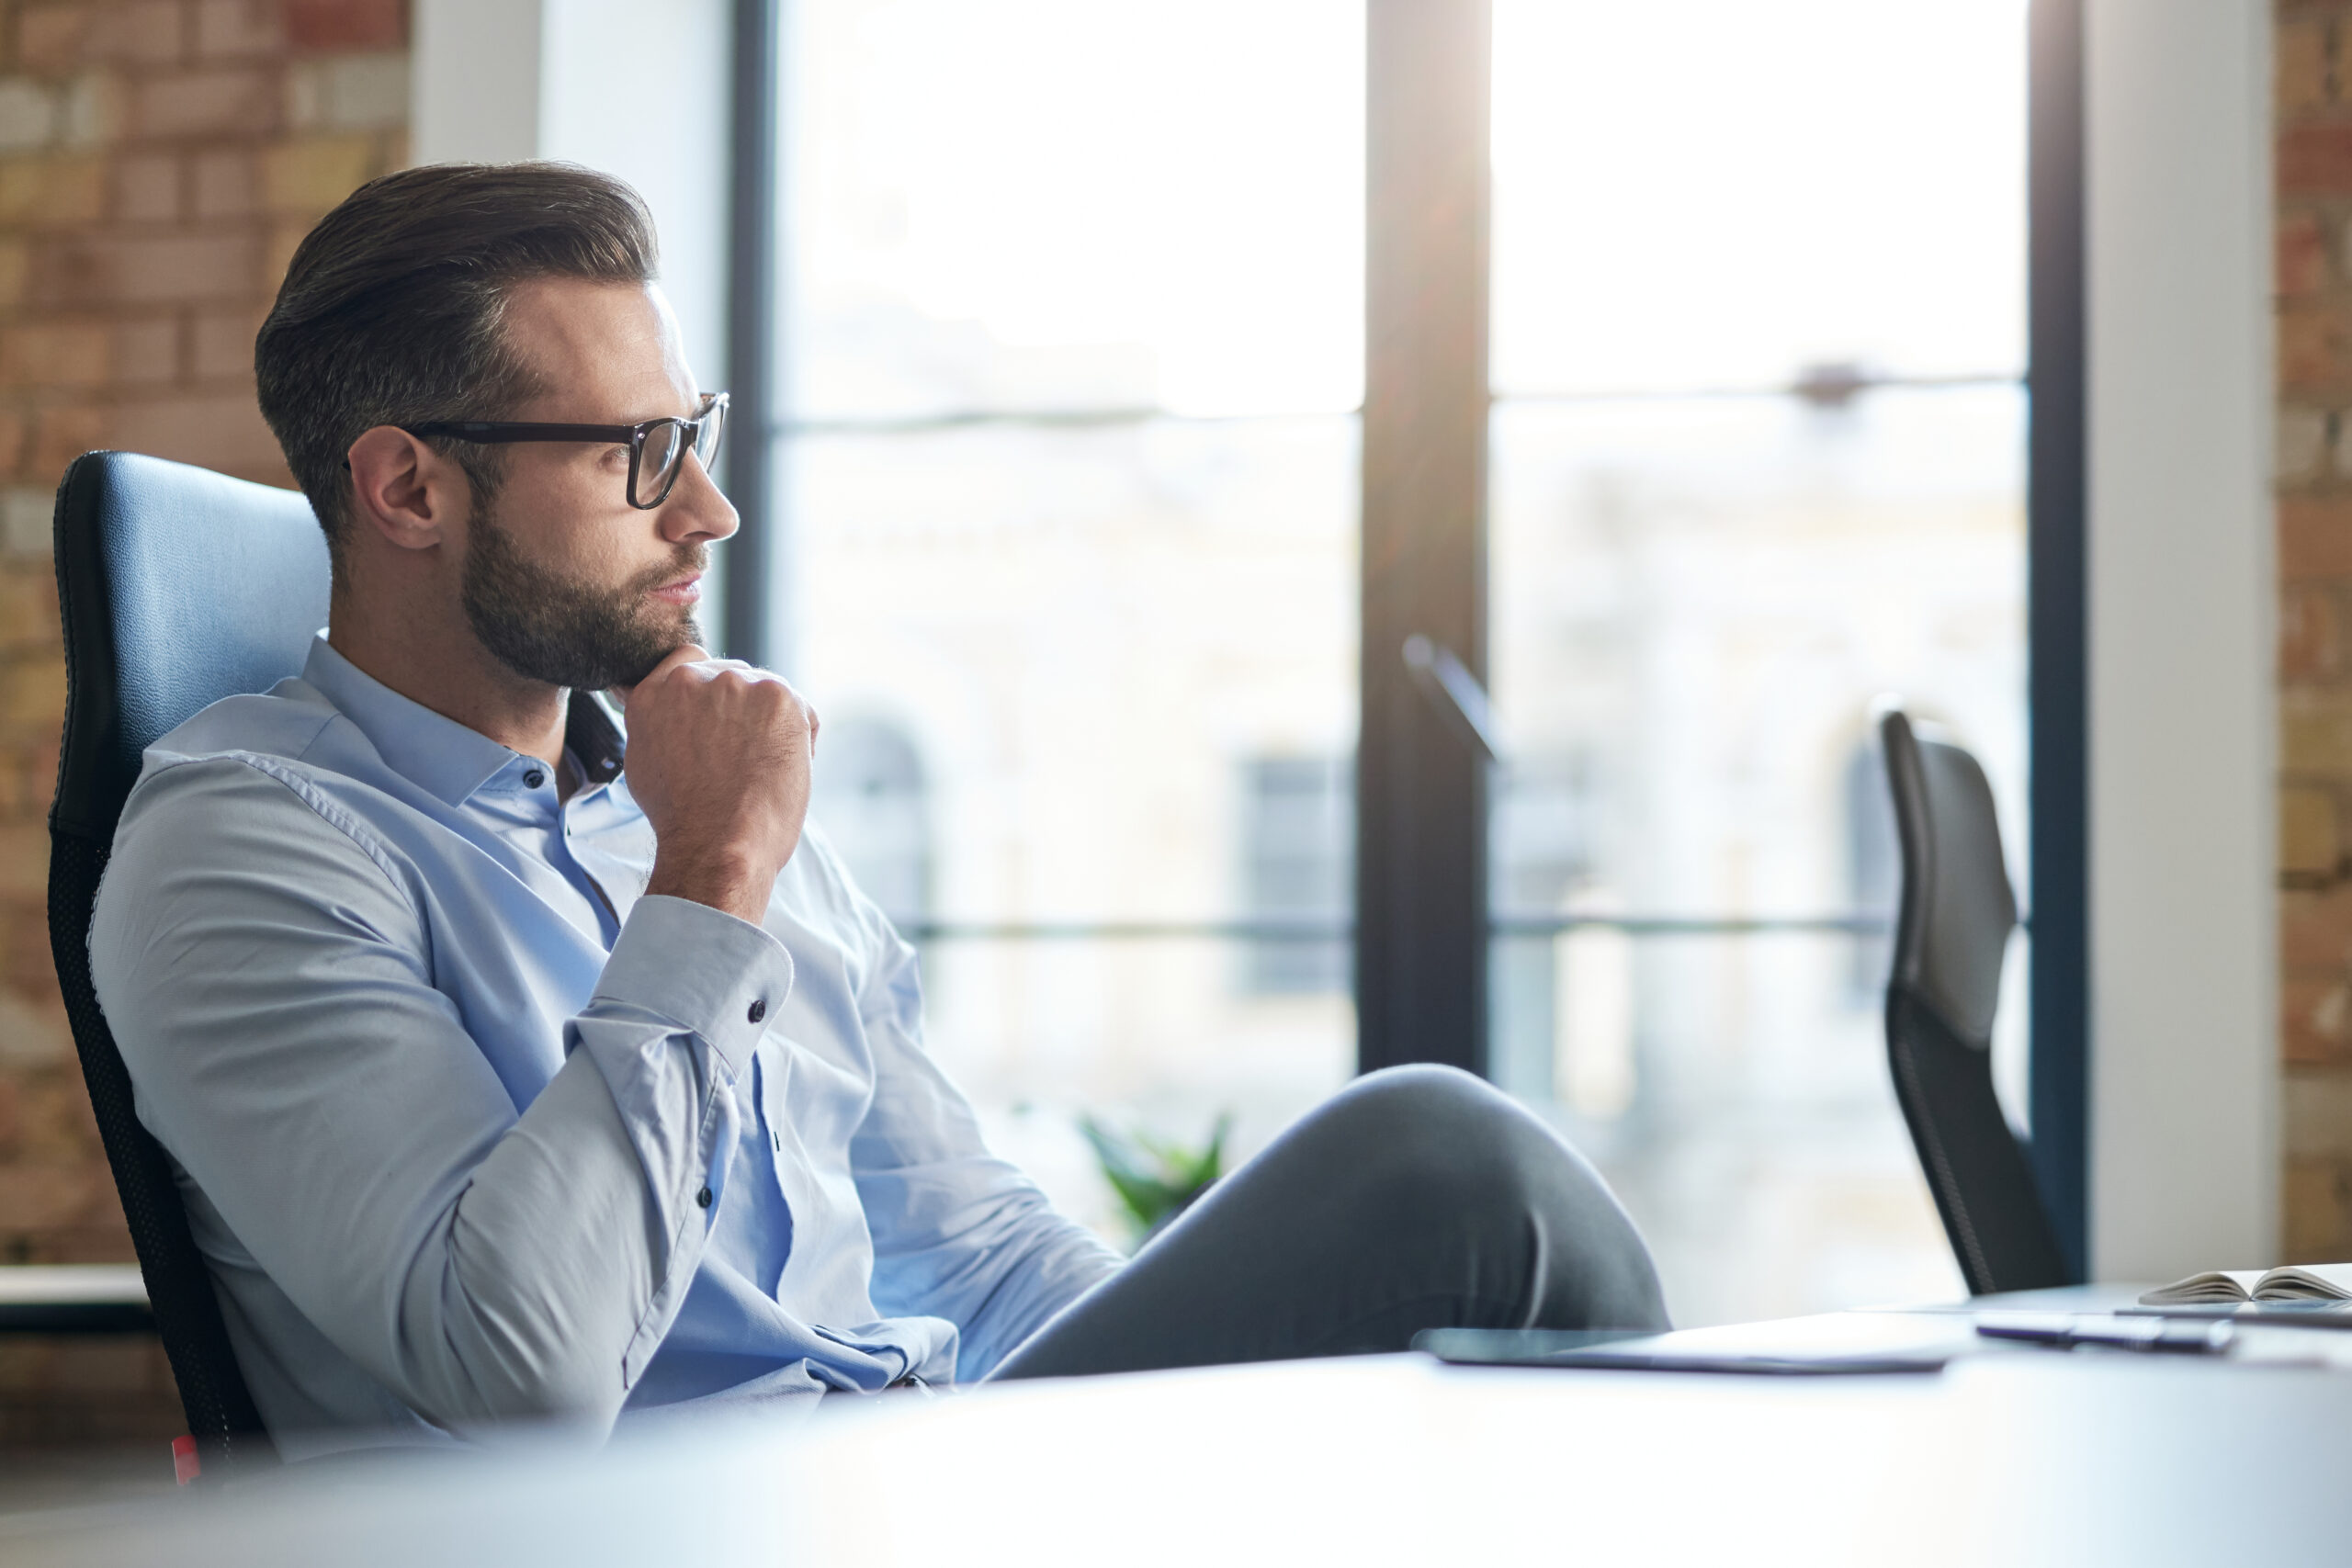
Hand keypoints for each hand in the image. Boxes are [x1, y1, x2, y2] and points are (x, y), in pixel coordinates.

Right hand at [618, 644, 818, 923]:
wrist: (716, 844)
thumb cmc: (682, 818)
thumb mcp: (644, 760)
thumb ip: (654, 720)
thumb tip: (655, 701)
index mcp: (655, 692)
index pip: (687, 660)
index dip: (707, 690)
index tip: (716, 718)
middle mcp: (693, 679)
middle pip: (732, 677)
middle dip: (740, 711)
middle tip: (740, 759)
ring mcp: (738, 684)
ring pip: (767, 693)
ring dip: (770, 724)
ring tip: (757, 771)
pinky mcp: (780, 697)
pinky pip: (801, 711)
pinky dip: (800, 739)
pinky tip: (780, 771)